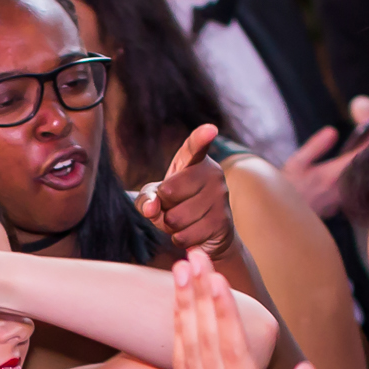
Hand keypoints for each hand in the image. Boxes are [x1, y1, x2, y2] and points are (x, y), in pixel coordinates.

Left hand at [134, 126, 238, 258]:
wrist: (210, 234)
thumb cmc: (179, 207)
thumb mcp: (156, 198)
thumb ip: (146, 198)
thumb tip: (151, 208)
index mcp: (194, 161)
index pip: (194, 147)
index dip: (201, 138)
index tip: (210, 129)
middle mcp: (212, 174)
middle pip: (168, 192)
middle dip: (163, 207)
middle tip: (174, 208)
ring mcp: (220, 196)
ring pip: (176, 218)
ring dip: (171, 227)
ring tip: (184, 221)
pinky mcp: (223, 220)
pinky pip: (186, 235)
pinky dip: (180, 239)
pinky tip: (192, 233)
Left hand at [175, 250, 324, 368]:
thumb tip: (306, 368)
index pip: (232, 350)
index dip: (222, 311)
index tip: (214, 279)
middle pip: (205, 339)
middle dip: (198, 296)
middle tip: (192, 258)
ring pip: (187, 349)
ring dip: (183, 308)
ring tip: (178, 273)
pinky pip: (180, 368)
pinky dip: (176, 337)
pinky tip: (175, 315)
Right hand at [278, 125, 361, 223]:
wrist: (281, 219)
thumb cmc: (286, 190)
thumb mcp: (297, 163)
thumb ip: (317, 146)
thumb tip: (333, 131)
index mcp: (333, 175)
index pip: (362, 155)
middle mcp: (343, 189)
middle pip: (368, 168)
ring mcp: (343, 201)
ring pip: (363, 179)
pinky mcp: (340, 207)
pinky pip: (355, 189)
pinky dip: (360, 177)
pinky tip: (360, 170)